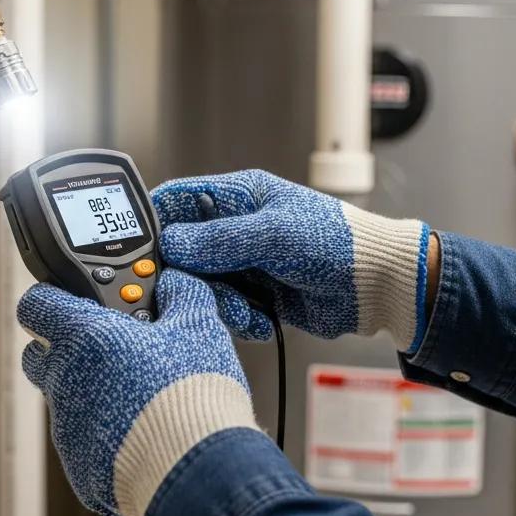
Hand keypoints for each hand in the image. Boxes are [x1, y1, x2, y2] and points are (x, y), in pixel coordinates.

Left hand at [17, 269, 259, 515]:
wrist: (198, 471)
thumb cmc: (193, 393)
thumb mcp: (199, 325)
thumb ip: (181, 292)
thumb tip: (176, 282)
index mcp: (84, 338)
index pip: (36, 304)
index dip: (53, 297)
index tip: (75, 298)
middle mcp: (64, 383)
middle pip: (41, 353)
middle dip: (69, 345)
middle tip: (115, 345)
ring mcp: (68, 430)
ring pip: (65, 399)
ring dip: (93, 390)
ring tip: (143, 394)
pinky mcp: (81, 470)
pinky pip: (84, 441)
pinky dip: (106, 433)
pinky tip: (146, 432)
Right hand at [152, 170, 430, 351]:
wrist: (376, 287)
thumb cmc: (337, 243)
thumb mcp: (275, 234)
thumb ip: (220, 239)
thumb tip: (171, 243)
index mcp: (237, 196)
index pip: (177, 201)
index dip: (154, 223)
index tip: (139, 252)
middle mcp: (235, 228)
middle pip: (182, 251)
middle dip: (188, 276)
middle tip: (199, 291)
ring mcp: (244, 262)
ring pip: (201, 284)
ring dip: (218, 302)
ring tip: (246, 308)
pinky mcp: (255, 294)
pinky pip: (224, 308)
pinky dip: (238, 318)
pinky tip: (262, 318)